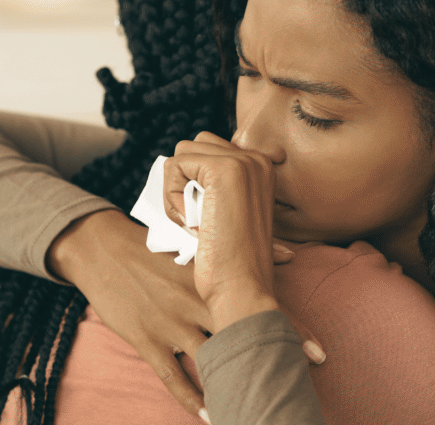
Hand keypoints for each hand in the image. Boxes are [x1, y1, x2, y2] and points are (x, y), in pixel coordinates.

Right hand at [48, 208, 325, 420]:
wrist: (101, 249)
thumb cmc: (155, 246)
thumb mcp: (198, 246)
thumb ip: (245, 253)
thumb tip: (292, 252)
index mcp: (213, 278)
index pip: (260, 304)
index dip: (290, 328)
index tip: (317, 350)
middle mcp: (196, 302)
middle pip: (243, 336)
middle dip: (270, 362)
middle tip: (297, 386)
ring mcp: (171, 323)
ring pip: (211, 362)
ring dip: (233, 386)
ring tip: (256, 408)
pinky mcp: (147, 339)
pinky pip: (173, 377)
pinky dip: (191, 398)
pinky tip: (209, 414)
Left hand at [162, 132, 279, 331]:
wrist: (242, 287)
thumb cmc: (231, 261)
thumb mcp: (229, 213)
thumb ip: (215, 187)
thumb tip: (181, 165)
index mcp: (262, 168)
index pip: (210, 150)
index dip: (195, 182)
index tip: (211, 218)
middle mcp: (256, 159)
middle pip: (194, 147)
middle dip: (183, 182)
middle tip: (199, 221)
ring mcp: (242, 162)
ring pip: (182, 154)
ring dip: (176, 190)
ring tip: (195, 222)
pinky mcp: (222, 171)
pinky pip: (175, 166)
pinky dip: (172, 197)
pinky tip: (191, 223)